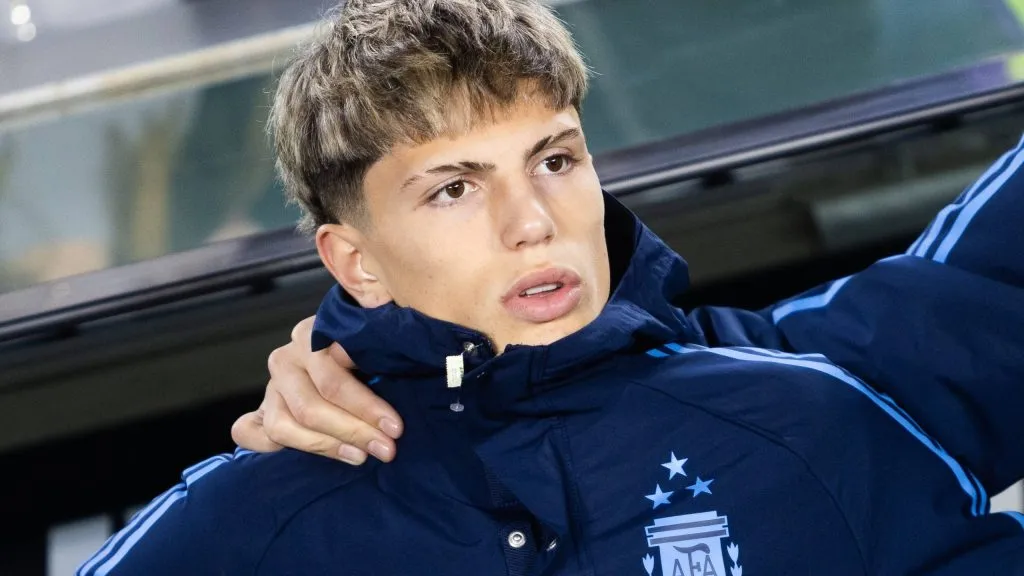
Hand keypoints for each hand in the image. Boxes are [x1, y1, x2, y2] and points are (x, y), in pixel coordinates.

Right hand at [231, 316, 403, 463]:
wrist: (344, 359)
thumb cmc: (371, 356)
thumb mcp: (379, 345)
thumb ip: (378, 341)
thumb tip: (384, 344)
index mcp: (313, 335)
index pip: (333, 378)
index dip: (367, 406)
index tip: (395, 428)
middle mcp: (287, 358)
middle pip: (311, 405)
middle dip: (353, 431)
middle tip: (386, 449)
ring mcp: (270, 386)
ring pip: (284, 425)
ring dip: (324, 445)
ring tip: (360, 456)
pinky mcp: (258, 411)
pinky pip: (248, 432)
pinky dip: (267, 447)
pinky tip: (296, 460)